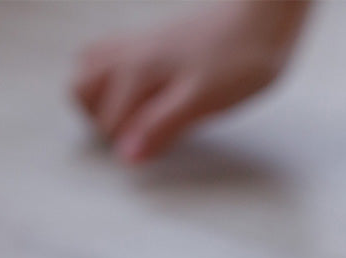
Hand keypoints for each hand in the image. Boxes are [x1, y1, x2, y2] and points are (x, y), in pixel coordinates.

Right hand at [71, 2, 307, 162]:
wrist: (265, 13)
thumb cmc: (241, 57)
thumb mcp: (202, 101)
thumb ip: (161, 127)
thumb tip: (126, 155)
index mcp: (137, 71)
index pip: (105, 121)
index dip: (127, 144)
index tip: (158, 147)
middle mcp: (129, 53)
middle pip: (80, 90)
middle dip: (100, 120)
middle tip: (140, 135)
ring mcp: (140, 42)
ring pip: (92, 69)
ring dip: (103, 97)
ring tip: (139, 116)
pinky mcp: (156, 39)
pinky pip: (114, 56)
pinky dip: (118, 78)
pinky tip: (149, 92)